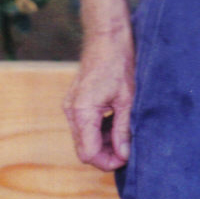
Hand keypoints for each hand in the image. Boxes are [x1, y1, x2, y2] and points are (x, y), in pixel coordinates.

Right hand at [63, 27, 134, 170]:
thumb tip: (123, 154)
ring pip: (84, 138)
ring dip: (103, 142)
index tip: (126, 158)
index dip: (108, 161)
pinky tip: (116, 122)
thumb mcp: (127, 99)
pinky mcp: (75, 101)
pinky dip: (99, 129)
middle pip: (84, 149)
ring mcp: (71, 106)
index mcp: (83, 112)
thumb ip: (123, 129)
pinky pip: (84, 125)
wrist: (107, 37)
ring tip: (125, 133)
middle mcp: (72, 111)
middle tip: (127, 148)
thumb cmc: (119, 63)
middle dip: (106, 153)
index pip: (88, 153)